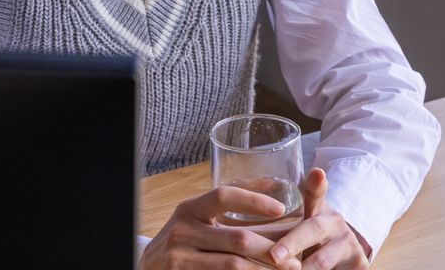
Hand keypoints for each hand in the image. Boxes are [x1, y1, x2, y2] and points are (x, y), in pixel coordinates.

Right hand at [140, 185, 298, 268]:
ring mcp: (180, 257)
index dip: (253, 200)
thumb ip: (230, 203)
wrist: (149, 268)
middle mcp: (183, 230)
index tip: (281, 209)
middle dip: (271, 249)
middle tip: (295, 258)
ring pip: (234, 264)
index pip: (223, 196)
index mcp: (190, 208)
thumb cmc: (184, 239)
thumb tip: (275, 182)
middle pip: (237, 238)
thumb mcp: (198, 216)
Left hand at [268, 169, 370, 269]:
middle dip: (292, 244)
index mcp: (319, 208)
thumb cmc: (307, 237)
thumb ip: (272, 213)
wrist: (342, 257)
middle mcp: (336, 224)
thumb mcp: (295, 222)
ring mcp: (350, 246)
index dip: (316, 183)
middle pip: (314, 230)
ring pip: (323, 261)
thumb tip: (231, 201)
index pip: (317, 192)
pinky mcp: (359, 266)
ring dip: (302, 269)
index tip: (316, 173)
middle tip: (273, 256)